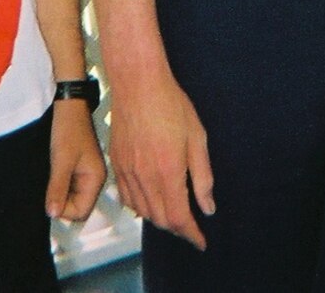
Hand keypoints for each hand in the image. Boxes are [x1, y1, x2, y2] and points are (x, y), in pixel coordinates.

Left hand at [45, 99, 108, 222]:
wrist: (69, 107)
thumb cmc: (68, 131)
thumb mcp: (61, 161)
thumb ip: (58, 188)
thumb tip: (52, 215)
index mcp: (95, 179)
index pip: (82, 211)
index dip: (65, 211)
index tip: (50, 199)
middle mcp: (93, 180)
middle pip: (78, 206)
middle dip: (62, 203)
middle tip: (48, 188)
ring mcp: (86, 175)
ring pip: (72, 197)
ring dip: (59, 194)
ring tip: (50, 179)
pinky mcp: (77, 169)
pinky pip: (69, 187)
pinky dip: (59, 186)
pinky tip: (52, 175)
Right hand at [108, 70, 214, 249]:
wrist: (137, 83)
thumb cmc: (170, 104)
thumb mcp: (197, 138)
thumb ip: (203, 177)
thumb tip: (208, 207)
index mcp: (167, 172)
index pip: (178, 218)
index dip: (191, 234)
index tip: (200, 241)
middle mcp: (144, 177)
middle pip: (159, 219)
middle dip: (177, 228)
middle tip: (191, 226)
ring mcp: (127, 171)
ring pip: (142, 211)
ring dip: (159, 218)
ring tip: (174, 213)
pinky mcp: (117, 163)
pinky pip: (127, 197)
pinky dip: (140, 206)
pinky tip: (150, 199)